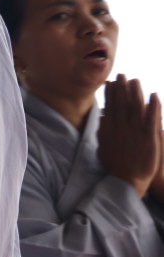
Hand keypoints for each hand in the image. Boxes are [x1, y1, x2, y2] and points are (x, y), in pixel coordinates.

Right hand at [97, 75, 162, 196]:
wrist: (126, 182)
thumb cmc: (116, 167)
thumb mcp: (103, 148)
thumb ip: (103, 132)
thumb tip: (102, 118)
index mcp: (110, 130)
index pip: (110, 107)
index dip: (111, 93)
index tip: (111, 82)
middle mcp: (121, 129)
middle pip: (122, 104)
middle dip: (122, 88)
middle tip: (123, 75)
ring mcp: (135, 132)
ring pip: (135, 108)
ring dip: (136, 93)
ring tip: (136, 81)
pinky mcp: (148, 138)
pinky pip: (151, 119)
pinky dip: (153, 107)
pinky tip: (153, 96)